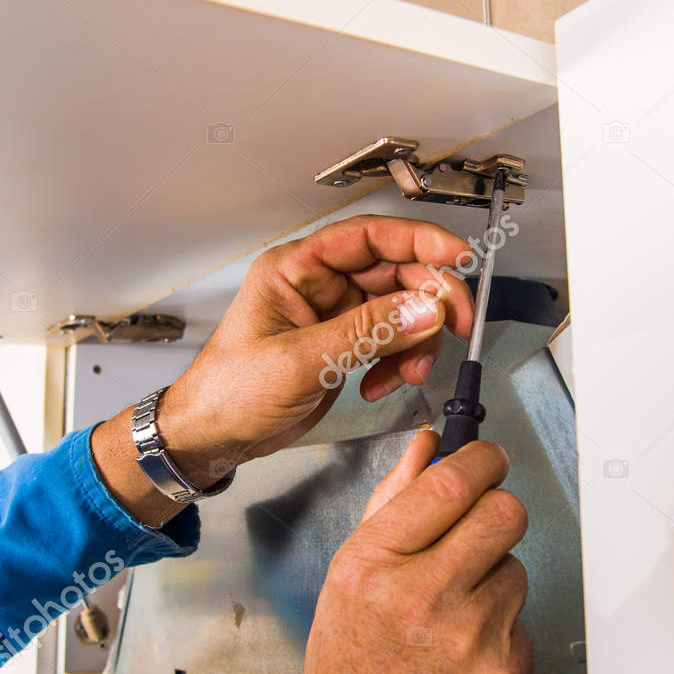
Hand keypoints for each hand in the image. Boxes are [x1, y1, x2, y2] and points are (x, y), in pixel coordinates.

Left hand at [155, 215, 474, 484]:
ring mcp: (333, 316)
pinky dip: (398, 362)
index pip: (370, 236)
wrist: (214, 436)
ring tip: (406, 371)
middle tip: (455, 324)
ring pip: (400, 310)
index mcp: (297, 268)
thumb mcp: (301, 361)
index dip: (421, 241)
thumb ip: (366, 333)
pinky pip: (390, 341)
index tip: (459, 257)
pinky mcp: (343, 346)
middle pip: (395, 271)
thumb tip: (423, 309)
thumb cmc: (229, 392)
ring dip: (416, 340)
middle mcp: (318, 285)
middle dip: (429, 299)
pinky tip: (381, 383)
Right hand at [270, 433, 531, 673]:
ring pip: (517, 567)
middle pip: (503, 513)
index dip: (479, 460)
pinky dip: (502, 629)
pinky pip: (523, 620)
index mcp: (372, 567)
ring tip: (455, 614)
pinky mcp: (505, 670)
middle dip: (499, 510)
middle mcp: (420, 598)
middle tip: (484, 524)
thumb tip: (426, 448)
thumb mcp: (347, 582)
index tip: (486, 459)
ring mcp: (468, 637)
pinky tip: (466, 652)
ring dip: (495, 578)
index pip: (449, 484)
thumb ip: (391, 506)